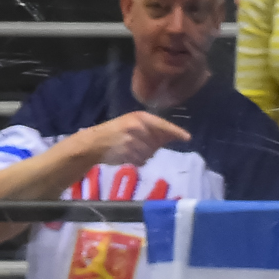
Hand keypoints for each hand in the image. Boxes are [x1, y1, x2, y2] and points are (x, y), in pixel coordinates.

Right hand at [74, 112, 189, 166]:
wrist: (92, 144)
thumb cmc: (112, 133)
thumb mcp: (131, 123)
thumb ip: (149, 129)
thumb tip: (170, 137)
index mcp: (140, 117)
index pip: (163, 125)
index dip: (176, 132)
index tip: (187, 138)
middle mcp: (138, 127)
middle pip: (157, 142)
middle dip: (151, 146)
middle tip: (137, 146)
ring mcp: (133, 141)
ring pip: (149, 152)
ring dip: (143, 154)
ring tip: (129, 150)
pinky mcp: (128, 153)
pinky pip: (141, 160)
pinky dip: (137, 161)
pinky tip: (126, 156)